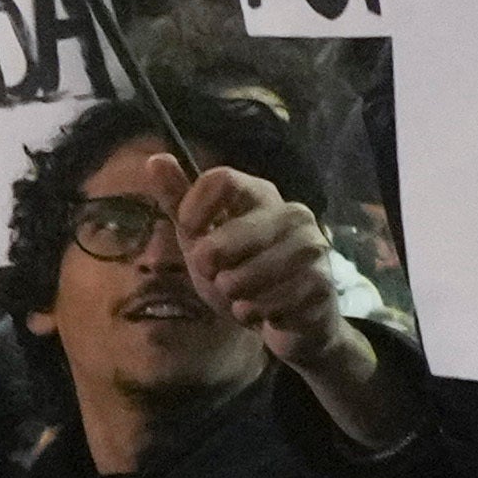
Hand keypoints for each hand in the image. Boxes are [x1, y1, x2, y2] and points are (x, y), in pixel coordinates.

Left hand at [170, 162, 380, 404]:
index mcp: (261, 194)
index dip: (195, 209)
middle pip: (230, 235)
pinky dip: (256, 314)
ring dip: (233, 294)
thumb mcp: (202, 238)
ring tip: (243, 295)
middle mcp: (293, 213)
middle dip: (210, 264)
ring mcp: (312, 247)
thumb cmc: (241, 271)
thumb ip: (179, 201)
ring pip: (246, 276)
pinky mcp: (322, 283)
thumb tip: (155, 159)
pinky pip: (268, 304)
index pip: (222, 180)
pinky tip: (263, 311)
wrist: (291, 318)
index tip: (191, 231)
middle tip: (216, 274)